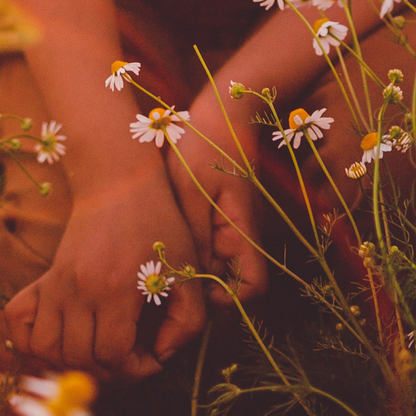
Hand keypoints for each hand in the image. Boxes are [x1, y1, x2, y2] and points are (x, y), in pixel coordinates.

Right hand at [4, 165, 203, 378]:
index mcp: (116, 285)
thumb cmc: (159, 223)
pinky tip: (63, 338)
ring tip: (99, 352)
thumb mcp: (187, 267)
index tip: (152, 357)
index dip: (135, 369)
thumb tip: (163, 354)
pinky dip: (33, 340)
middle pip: (79, 358)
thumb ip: (188, 319)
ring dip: (71, 363)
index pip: (112, 354)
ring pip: (46, 350)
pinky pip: (19, 321)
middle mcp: (79, 287)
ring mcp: (56, 282)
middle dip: (109, 372)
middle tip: (131, 358)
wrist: (120, 180)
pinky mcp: (45, 277)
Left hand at [166, 88, 267, 306]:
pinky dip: (194, 259)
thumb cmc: (205, 145)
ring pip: (221, 271)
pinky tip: (166, 253)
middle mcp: (244, 236)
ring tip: (161, 278)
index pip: (254, 288)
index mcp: (243, 230)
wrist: (222, 112)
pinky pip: (212, 251)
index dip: (230, 303)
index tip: (197, 298)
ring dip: (197, 278)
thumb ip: (196, 235)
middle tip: (167, 296)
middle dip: (206, 296)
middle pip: (235, 286)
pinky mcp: (222, 220)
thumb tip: (193, 278)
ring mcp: (234, 229)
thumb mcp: (191, 189)